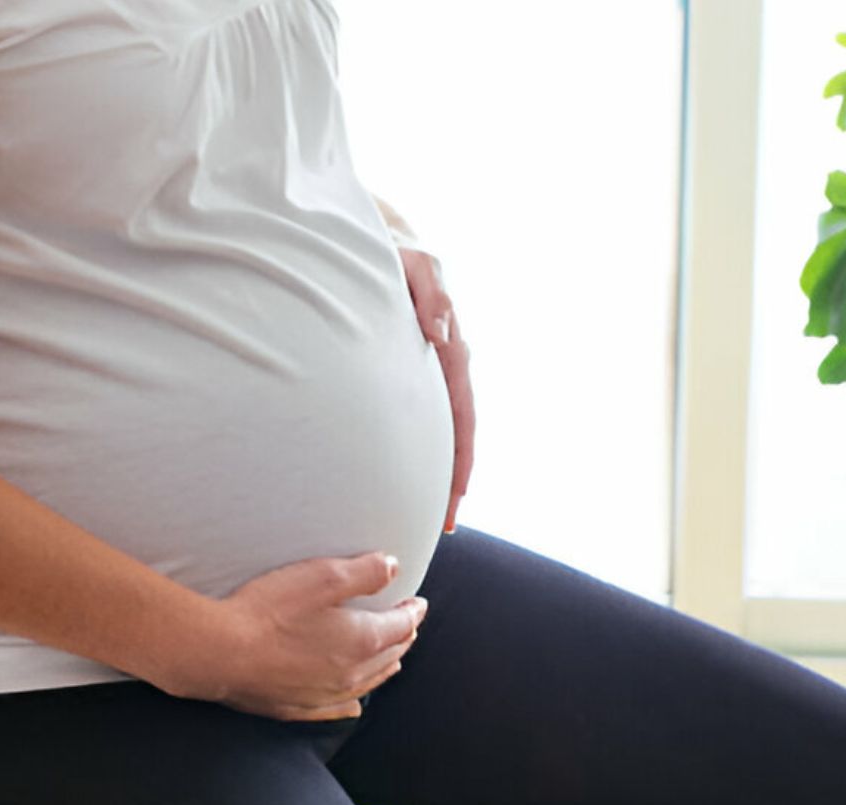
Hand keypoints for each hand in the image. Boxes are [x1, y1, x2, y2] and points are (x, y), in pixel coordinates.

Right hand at [161, 550, 428, 720]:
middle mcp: (351, 675)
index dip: (413, 612)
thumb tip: (393, 567)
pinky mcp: (298, 708)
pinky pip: (338, 708)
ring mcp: (325, 696)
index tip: (417, 602)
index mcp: (363, 641)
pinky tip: (354, 704)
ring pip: (369, 682)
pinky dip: (353, 700)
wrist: (219, 652)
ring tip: (391, 656)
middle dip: (402, 637)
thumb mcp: (322, 576)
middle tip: (406, 624)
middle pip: (389, 655)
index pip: (402, 626)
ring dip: (384, 665)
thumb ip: (364, 571)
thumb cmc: (270, 611)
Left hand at [398, 246, 474, 534]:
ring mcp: (429, 371)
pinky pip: (421, 416)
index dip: (462, 454)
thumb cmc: (397, 250)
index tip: (458, 494)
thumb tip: (442, 335)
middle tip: (447, 523)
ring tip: (434, 514)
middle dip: (454, 478)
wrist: (382, 238)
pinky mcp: (411, 371)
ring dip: (440, 470)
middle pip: (456, 432)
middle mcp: (445, 363)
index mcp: (451, 347)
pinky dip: (422, 448)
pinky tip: (408, 474)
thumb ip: (431, 294)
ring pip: (439, 429)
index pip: (462, 410)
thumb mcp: (417, 263)